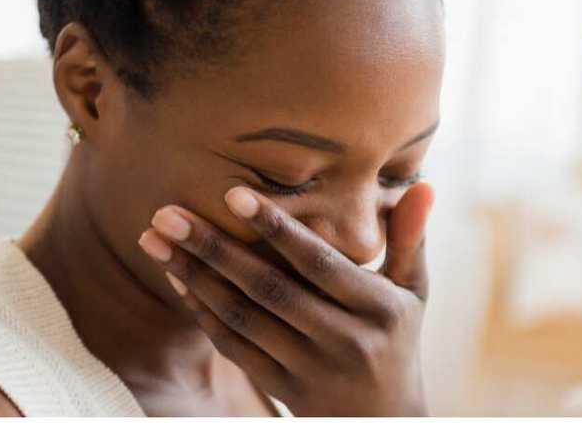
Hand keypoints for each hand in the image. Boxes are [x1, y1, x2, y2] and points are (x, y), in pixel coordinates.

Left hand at [138, 182, 434, 415]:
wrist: (386, 422)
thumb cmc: (398, 338)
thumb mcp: (415, 292)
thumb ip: (410, 237)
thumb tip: (426, 183)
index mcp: (378, 309)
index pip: (319, 263)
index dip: (277, 229)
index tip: (232, 194)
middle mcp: (344, 341)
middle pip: (268, 289)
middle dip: (212, 248)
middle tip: (166, 213)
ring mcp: (310, 368)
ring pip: (242, 318)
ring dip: (194, 277)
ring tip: (156, 240)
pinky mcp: (284, 388)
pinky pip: (235, 346)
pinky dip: (203, 312)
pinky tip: (178, 278)